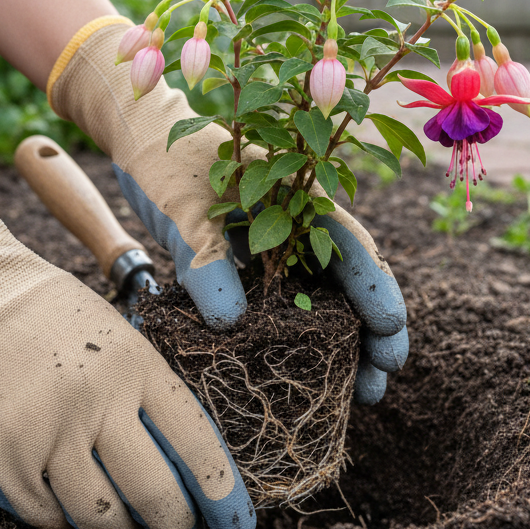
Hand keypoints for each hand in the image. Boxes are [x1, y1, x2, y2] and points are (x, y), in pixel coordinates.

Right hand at [0, 155, 254, 528]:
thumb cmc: (48, 314)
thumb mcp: (115, 335)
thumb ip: (145, 391)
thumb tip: (182, 463)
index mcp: (135, 363)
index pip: (195, 439)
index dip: (221, 492)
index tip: (234, 524)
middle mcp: (97, 399)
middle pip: (154, 489)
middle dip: (176, 526)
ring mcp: (48, 429)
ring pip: (100, 514)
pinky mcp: (3, 453)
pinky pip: (45, 513)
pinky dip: (63, 522)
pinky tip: (72, 514)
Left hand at [49, 20, 407, 403]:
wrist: (139, 136)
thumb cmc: (169, 160)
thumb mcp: (186, 209)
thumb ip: (207, 261)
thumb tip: (232, 326)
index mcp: (302, 198)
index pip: (354, 248)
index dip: (378, 291)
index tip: (391, 333)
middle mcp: (299, 224)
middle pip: (349, 283)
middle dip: (371, 334)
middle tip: (378, 385)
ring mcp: (276, 244)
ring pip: (322, 298)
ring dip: (341, 343)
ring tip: (356, 393)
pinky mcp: (248, 262)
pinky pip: (282, 302)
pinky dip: (298, 335)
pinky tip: (303, 370)